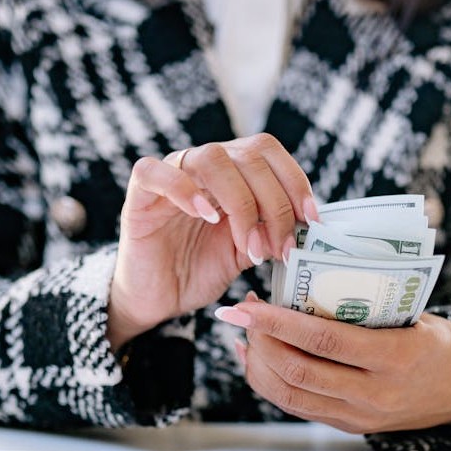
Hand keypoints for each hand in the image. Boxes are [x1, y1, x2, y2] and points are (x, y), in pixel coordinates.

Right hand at [107, 134, 318, 350]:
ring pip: (211, 158)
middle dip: (274, 203)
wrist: (157, 298)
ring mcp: (171, 176)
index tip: (311, 220)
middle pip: (248, 156)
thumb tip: (306, 226)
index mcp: (231, 173)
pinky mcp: (139, 196)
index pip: (267, 152)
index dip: (294, 180)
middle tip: (280, 246)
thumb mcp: (245, 253)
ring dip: (240, 202)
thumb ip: (270, 233)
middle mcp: (203, 167)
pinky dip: (183, 189)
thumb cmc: (199, 271)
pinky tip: (205, 216)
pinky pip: (153, 172)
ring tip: (247, 245)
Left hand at [217, 298, 450, 433]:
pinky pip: (295, 406)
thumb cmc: (433, 341)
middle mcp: (373, 394)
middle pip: (298, 372)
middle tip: (241, 313)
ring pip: (289, 395)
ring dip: (258, 363)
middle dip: (259, 341)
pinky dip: (267, 382)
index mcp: (395, 358)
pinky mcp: (345, 425)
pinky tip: (253, 358)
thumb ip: (364, 305)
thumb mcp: (411, 315)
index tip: (248, 305)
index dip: (279, 323)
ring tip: (245, 334)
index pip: (324, 341)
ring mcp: (357, 415)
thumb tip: (304, 278)